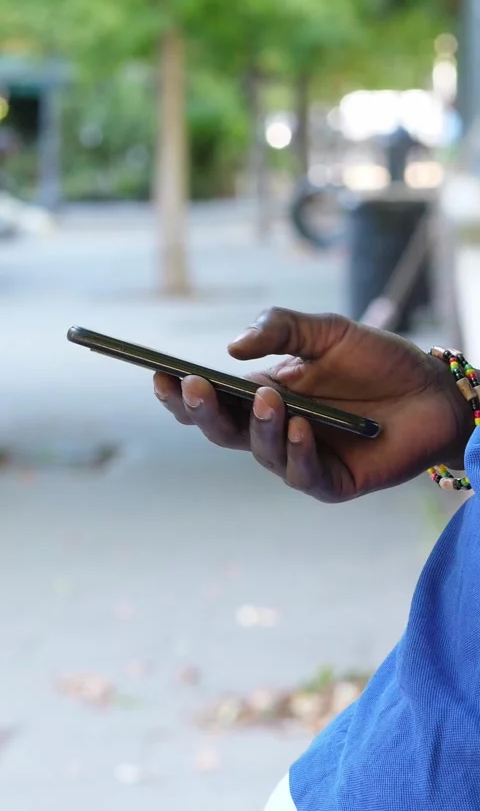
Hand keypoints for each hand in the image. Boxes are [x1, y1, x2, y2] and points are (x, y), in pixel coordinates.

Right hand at [153, 308, 472, 501]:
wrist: (433, 389)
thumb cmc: (377, 359)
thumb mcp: (325, 330)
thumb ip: (280, 329)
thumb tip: (232, 347)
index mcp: (263, 394)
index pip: (212, 399)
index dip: (182, 391)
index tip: (158, 372)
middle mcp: (273, 429)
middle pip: (221, 431)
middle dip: (201, 411)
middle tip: (192, 385)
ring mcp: (299, 457)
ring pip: (260, 451)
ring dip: (259, 426)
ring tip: (270, 398)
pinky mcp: (331, 481)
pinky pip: (304, 473)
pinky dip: (298, 452)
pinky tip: (300, 427)